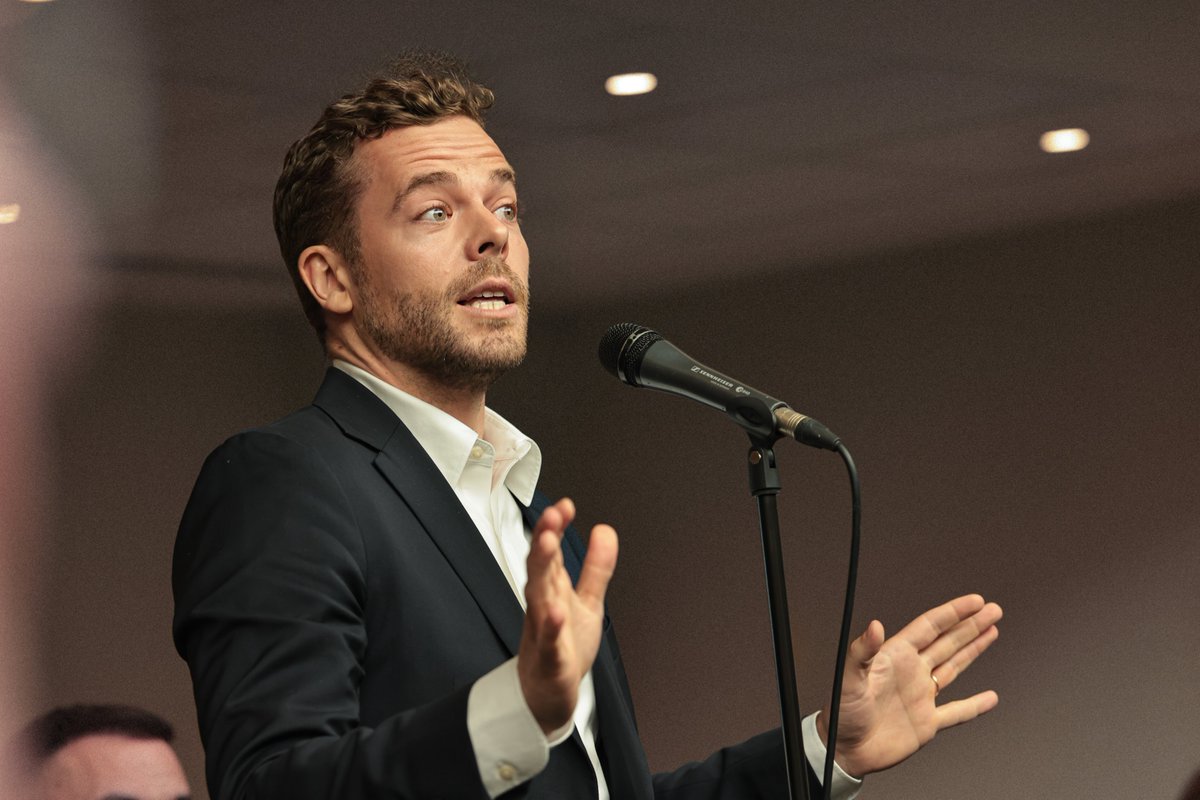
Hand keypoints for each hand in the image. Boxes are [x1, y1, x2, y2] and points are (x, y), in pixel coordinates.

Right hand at [518, 498, 617, 733]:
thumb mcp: (587, 602)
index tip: (565, 506)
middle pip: (541, 567)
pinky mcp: (549, 658)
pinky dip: (550, 626)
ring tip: (548, 545)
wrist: (549, 694)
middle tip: (551, 516)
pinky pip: (548, 640)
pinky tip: (556, 611)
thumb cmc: (564, 646)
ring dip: (541, 570)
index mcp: (553, 589)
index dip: (556, 527)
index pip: (552, 552)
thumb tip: (605, 530)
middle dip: (545, 540)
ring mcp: (543, 630)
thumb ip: (596, 568)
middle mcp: (544, 604)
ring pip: (538, 596)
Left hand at [819, 594, 1001, 776]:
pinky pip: (957, 712)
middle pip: (947, 642)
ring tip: (992, 631)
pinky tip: (990, 698)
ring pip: (953, 667)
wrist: (844, 750)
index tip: (976, 601)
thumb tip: (874, 625)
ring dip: (973, 650)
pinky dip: (975, 705)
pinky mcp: (926, 723)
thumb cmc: (841, 712)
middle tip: (993, 609)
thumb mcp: (849, 677)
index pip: (930, 627)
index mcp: (895, 657)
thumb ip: (862, 651)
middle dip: (970, 625)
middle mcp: (911, 672)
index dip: (953, 613)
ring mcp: (921, 696)